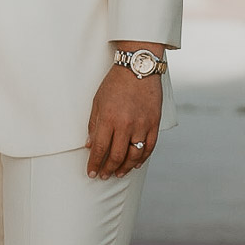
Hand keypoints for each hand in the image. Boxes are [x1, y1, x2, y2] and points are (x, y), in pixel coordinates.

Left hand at [85, 65, 161, 179]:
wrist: (138, 68)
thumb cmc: (115, 83)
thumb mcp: (98, 101)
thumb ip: (94, 124)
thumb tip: (90, 145)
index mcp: (109, 118)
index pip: (100, 148)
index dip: (95, 164)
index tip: (91, 173)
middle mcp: (126, 124)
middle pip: (116, 156)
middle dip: (108, 169)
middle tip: (104, 175)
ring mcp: (142, 125)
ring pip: (134, 155)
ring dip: (125, 168)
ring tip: (118, 173)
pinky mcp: (154, 123)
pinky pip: (149, 147)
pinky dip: (142, 159)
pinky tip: (135, 164)